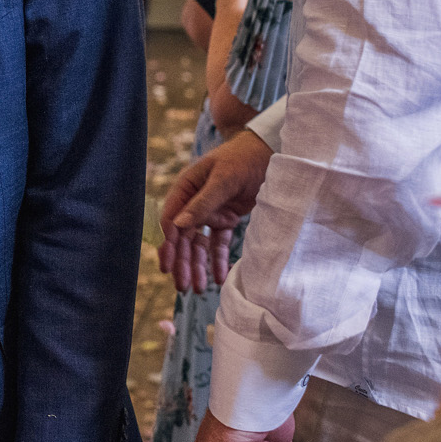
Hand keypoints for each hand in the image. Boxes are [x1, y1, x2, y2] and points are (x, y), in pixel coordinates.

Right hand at [157, 132, 271, 291]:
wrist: (271, 151)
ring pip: (199, 244)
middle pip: (183, 237)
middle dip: (182, 262)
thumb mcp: (224, 179)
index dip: (169, 244)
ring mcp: (210, 211)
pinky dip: (218, 259)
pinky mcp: (227, 218)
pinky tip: (219, 278)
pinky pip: (219, 243)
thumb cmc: (243, 158)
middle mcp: (193, 202)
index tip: (169, 266)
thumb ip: (202, 202)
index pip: (171, 220)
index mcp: (185, 188)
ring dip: (198, 265)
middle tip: (183, 287)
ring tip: (198, 289)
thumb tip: (177, 227)